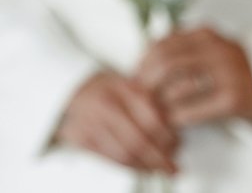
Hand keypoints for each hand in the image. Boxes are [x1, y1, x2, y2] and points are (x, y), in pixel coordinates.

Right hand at [54, 72, 179, 173]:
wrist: (73, 89)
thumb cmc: (108, 88)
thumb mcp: (130, 83)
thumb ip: (150, 101)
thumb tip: (174, 128)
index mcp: (120, 88)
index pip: (149, 117)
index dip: (166, 135)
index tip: (178, 143)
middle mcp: (104, 106)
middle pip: (137, 140)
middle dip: (159, 158)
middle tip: (173, 166)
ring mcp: (90, 123)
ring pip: (124, 154)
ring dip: (146, 166)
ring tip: (161, 169)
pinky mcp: (81, 139)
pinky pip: (110, 159)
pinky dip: (130, 167)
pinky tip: (143, 167)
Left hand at [135, 27, 251, 127]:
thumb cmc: (232, 70)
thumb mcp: (209, 49)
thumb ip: (180, 49)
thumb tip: (141, 60)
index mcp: (206, 35)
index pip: (161, 44)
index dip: (142, 63)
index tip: (135, 77)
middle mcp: (216, 50)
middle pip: (165, 64)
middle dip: (146, 83)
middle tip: (140, 97)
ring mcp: (225, 74)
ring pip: (175, 88)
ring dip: (160, 104)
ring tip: (156, 112)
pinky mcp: (230, 100)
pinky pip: (190, 111)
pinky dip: (175, 118)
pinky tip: (174, 121)